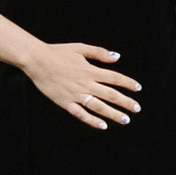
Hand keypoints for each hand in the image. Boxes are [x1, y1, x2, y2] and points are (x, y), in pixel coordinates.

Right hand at [21, 42, 141, 129]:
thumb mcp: (80, 48)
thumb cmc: (58, 52)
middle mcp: (85, 84)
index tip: (138, 88)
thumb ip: (99, 53)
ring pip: (99, 107)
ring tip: (125, 120)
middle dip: (125, 102)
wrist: (37, 60)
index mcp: (90, 70)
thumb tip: (117, 57)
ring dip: (113, 114)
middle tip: (136, 109)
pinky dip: (92, 121)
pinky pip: (81, 114)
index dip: (127, 83)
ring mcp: (76, 95)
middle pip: (110, 95)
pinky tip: (102, 126)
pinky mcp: (66, 103)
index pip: (114, 78)